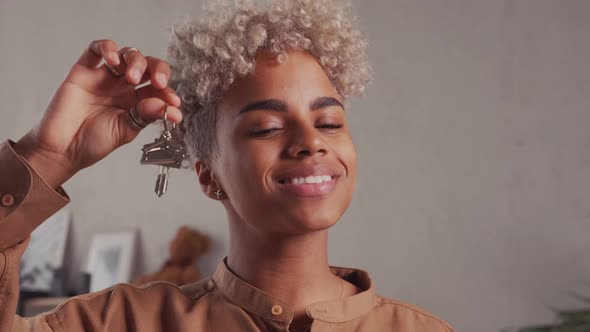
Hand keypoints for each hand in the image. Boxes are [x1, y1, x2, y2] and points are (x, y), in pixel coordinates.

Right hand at [14, 39, 182, 188]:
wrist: (62, 148)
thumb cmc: (93, 142)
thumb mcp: (126, 130)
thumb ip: (147, 115)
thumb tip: (174, 110)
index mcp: (138, 102)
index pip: (159, 88)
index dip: (168, 91)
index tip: (173, 102)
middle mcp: (124, 87)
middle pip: (147, 66)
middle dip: (157, 69)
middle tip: (158, 83)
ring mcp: (105, 77)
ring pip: (127, 54)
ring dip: (135, 60)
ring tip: (132, 77)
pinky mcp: (84, 71)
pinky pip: (96, 49)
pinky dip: (108, 49)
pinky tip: (113, 61)